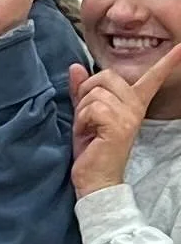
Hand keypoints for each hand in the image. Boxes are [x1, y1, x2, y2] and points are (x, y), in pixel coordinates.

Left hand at [67, 47, 180, 194]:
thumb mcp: (85, 115)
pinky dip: (82, 120)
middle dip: (87, 91)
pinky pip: (93, 107)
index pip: (151, 78)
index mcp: (133, 103)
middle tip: (87, 116)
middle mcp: (135, 108)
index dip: (167, 62)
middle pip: (106, 75)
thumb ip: (82, 90)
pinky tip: (88, 134)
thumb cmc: (91, 149)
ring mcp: (129, 116)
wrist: (95, 180)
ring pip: (96, 92)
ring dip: (83, 110)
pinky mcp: (119, 126)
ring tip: (88, 128)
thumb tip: (76, 66)